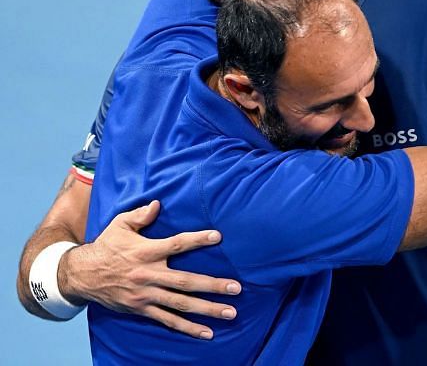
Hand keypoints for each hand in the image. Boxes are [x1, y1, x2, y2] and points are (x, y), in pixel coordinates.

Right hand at [60, 200, 241, 339]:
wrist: (80, 275)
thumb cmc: (106, 246)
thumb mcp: (119, 225)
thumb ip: (140, 215)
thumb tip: (158, 204)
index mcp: (146, 251)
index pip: (176, 244)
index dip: (197, 239)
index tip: (218, 236)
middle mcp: (148, 274)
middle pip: (185, 281)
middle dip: (212, 285)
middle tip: (237, 288)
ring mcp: (145, 295)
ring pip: (180, 304)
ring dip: (207, 309)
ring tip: (230, 312)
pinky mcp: (141, 309)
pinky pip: (167, 320)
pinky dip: (188, 328)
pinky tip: (207, 332)